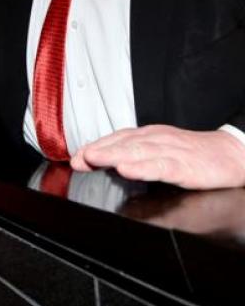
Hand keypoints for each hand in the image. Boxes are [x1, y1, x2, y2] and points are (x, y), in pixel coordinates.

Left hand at [70, 124, 244, 189]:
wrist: (230, 154)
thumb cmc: (193, 154)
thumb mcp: (160, 150)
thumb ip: (135, 155)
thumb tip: (106, 163)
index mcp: (149, 136)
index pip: (117, 138)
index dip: (95, 145)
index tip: (75, 156)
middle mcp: (156, 139)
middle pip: (122, 143)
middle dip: (98, 150)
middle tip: (77, 159)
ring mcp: (170, 151)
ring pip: (137, 151)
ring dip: (113, 154)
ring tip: (94, 159)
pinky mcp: (184, 165)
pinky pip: (161, 165)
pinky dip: (142, 167)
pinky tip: (128, 170)